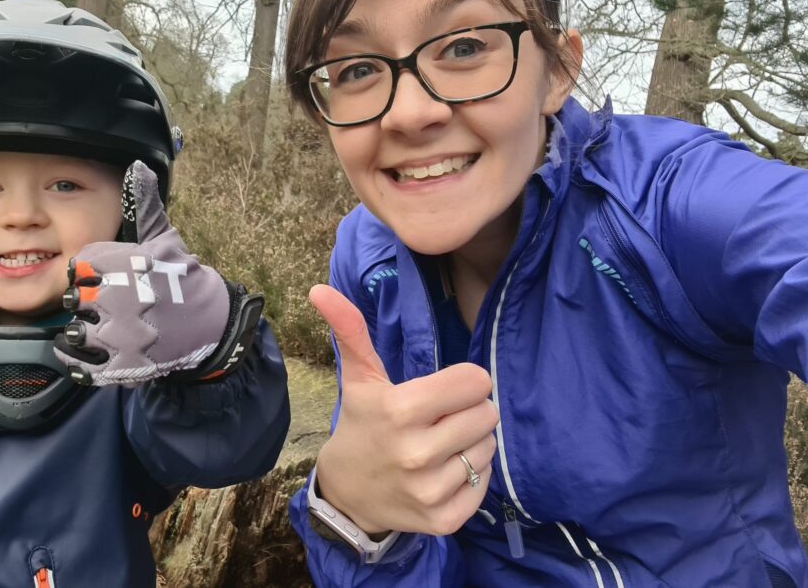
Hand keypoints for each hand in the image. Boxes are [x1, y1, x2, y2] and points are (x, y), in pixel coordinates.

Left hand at [54, 161, 256, 385]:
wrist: (210, 324)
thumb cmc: (182, 278)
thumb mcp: (164, 237)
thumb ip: (144, 203)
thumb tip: (138, 166)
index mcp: (125, 264)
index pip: (81, 265)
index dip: (88, 272)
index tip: (99, 277)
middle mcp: (119, 299)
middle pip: (76, 299)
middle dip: (84, 301)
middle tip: (100, 304)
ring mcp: (120, 335)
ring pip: (76, 331)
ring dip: (79, 330)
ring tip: (91, 328)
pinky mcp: (121, 365)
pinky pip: (81, 364)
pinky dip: (73, 359)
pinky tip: (77, 352)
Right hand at [310, 284, 497, 535]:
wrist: (347, 493)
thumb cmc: (361, 424)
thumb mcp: (359, 378)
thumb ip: (350, 329)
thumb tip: (319, 288)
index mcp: (400, 410)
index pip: (475, 382)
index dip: (463, 382)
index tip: (442, 392)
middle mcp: (416, 452)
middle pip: (487, 414)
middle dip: (468, 411)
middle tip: (440, 419)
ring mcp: (430, 490)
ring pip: (488, 448)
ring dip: (471, 443)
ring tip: (440, 445)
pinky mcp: (443, 519)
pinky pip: (485, 484)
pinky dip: (471, 476)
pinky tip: (443, 472)